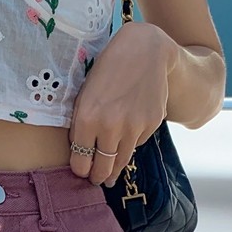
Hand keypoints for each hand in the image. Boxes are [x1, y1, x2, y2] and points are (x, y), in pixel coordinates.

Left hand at [68, 21, 177, 185]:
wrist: (144, 49)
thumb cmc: (106, 71)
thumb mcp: (84, 95)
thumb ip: (80, 125)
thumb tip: (80, 155)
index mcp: (87, 119)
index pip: (80, 163)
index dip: (80, 171)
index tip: (81, 173)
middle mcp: (110, 127)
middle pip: (102, 169)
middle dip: (97, 178)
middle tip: (95, 182)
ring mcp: (134, 127)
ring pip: (121, 161)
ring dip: (114, 170)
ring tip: (110, 176)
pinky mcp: (151, 123)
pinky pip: (137, 144)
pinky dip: (131, 143)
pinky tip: (128, 134)